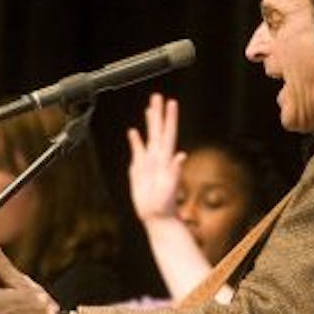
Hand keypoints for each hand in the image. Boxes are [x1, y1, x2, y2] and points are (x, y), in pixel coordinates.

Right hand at [127, 93, 185, 224]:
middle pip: (158, 130)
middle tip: (157, 96)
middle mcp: (158, 158)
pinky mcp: (139, 170)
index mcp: (165, 159)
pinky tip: (133, 133)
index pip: (168, 133)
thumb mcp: (171, 188)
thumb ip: (175, 170)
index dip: (169, 118)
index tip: (170, 102)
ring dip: (149, 123)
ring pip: (149, 137)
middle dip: (158, 113)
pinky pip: (137, 151)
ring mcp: (149, 163)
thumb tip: (181, 155)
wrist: (157, 217)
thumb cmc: (165, 205)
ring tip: (149, 109)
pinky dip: (135, 141)